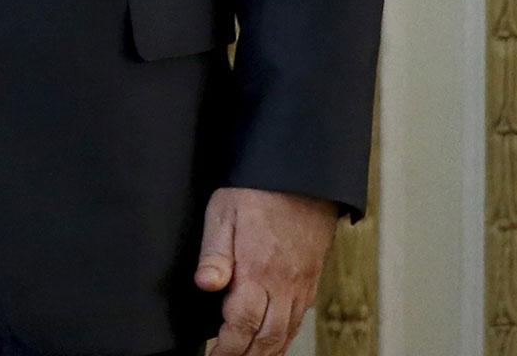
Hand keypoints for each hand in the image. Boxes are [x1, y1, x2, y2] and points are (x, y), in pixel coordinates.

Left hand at [196, 186, 338, 354]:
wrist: (302, 178)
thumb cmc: (258, 191)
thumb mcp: (223, 213)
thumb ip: (214, 252)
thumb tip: (205, 284)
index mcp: (259, 270)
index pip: (242, 323)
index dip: (227, 347)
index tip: (213, 355)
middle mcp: (284, 285)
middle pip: (267, 338)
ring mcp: (301, 285)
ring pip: (286, 333)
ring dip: (266, 352)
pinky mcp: (311, 281)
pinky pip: (299, 320)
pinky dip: (284, 338)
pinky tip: (272, 341)